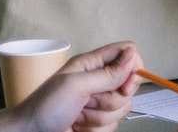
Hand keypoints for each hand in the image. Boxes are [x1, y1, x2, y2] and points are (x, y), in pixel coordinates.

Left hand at [3, 41, 141, 131]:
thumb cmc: (44, 108)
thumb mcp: (75, 85)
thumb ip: (107, 73)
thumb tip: (133, 56)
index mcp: (92, 64)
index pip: (128, 53)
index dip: (133, 67)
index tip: (124, 84)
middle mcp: (98, 81)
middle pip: (129, 84)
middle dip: (112, 98)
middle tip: (88, 102)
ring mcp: (99, 103)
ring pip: (123, 107)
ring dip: (100, 117)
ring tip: (78, 116)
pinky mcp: (98, 122)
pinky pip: (114, 125)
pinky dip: (97, 129)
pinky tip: (79, 127)